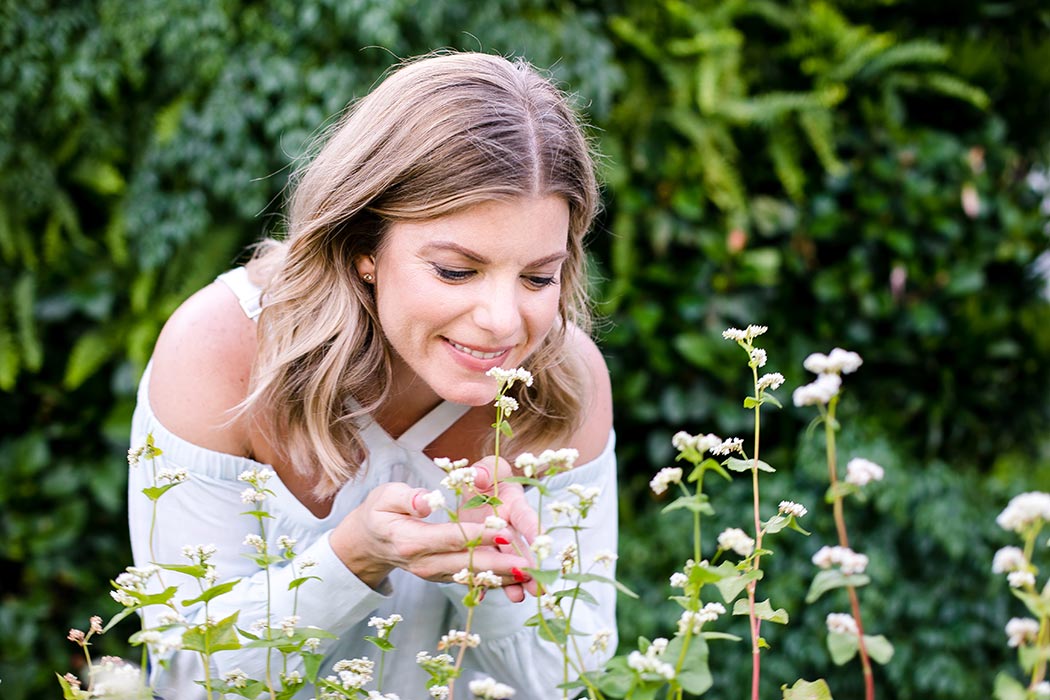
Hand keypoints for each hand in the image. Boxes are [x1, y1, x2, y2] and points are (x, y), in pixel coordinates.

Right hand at [329, 471, 536, 600]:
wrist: (368, 546)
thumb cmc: (379, 514)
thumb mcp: (384, 497)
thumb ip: (405, 497)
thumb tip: (425, 500)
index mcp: (410, 540)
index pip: (450, 537)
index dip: (479, 534)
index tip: (505, 531)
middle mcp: (424, 562)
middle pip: (467, 562)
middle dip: (500, 564)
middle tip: (529, 563)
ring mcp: (434, 573)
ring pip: (473, 576)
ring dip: (503, 577)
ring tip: (531, 576)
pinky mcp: (442, 576)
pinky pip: (471, 580)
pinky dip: (495, 580)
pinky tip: (518, 579)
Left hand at [457, 456, 540, 600]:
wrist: (475, 490)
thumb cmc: (487, 476)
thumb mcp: (487, 467)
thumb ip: (484, 469)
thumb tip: (480, 476)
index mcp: (514, 505)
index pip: (526, 517)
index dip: (534, 529)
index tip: (542, 543)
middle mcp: (509, 527)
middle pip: (521, 549)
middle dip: (530, 567)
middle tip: (539, 585)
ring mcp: (496, 543)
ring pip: (506, 564)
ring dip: (513, 581)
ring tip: (518, 597)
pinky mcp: (482, 552)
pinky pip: (484, 568)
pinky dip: (483, 581)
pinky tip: (481, 594)